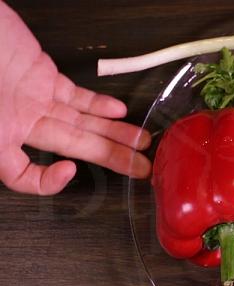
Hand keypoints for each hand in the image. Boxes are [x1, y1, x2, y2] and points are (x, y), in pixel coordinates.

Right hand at [0, 2, 150, 194]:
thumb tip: (12, 166)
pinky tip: (120, 112)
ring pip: (81, 121)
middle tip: (140, 167)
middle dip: (109, 156)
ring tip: (141, 141)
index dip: (44, 182)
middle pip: (71, 145)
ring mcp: (34, 98)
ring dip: (113, 132)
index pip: (20, 173)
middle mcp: (18, 122)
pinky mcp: (44, 76)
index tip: (69, 171)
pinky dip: (98, 104)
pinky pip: (76, 96)